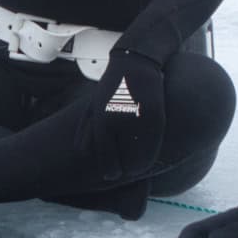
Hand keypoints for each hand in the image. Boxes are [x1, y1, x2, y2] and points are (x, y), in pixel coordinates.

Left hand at [83, 51, 166, 182]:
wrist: (135, 62)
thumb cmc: (112, 87)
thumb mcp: (92, 106)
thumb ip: (86, 130)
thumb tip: (81, 153)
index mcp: (101, 122)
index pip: (107, 159)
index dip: (111, 172)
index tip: (113, 174)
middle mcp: (118, 123)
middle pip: (124, 163)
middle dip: (125, 171)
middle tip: (127, 171)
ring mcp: (138, 120)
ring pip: (142, 158)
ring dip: (140, 166)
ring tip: (139, 166)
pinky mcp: (156, 116)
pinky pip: (155, 145)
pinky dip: (152, 154)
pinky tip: (150, 154)